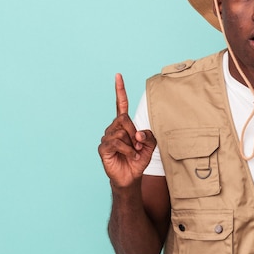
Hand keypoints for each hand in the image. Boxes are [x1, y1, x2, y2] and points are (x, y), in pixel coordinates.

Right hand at [98, 73, 156, 187]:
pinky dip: (127, 150)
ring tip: (135, 153)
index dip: (120, 90)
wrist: (131, 177)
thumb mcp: (150, 146)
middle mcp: (113, 128)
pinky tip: (131, 156)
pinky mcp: (103, 148)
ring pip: (121, 131)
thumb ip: (148, 135)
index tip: (118, 76)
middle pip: (124, 119)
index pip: (120, 104)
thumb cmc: (139, 159)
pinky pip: (116, 142)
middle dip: (134, 132)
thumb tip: (137, 134)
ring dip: (132, 144)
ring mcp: (107, 138)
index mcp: (124, 125)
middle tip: (139, 146)